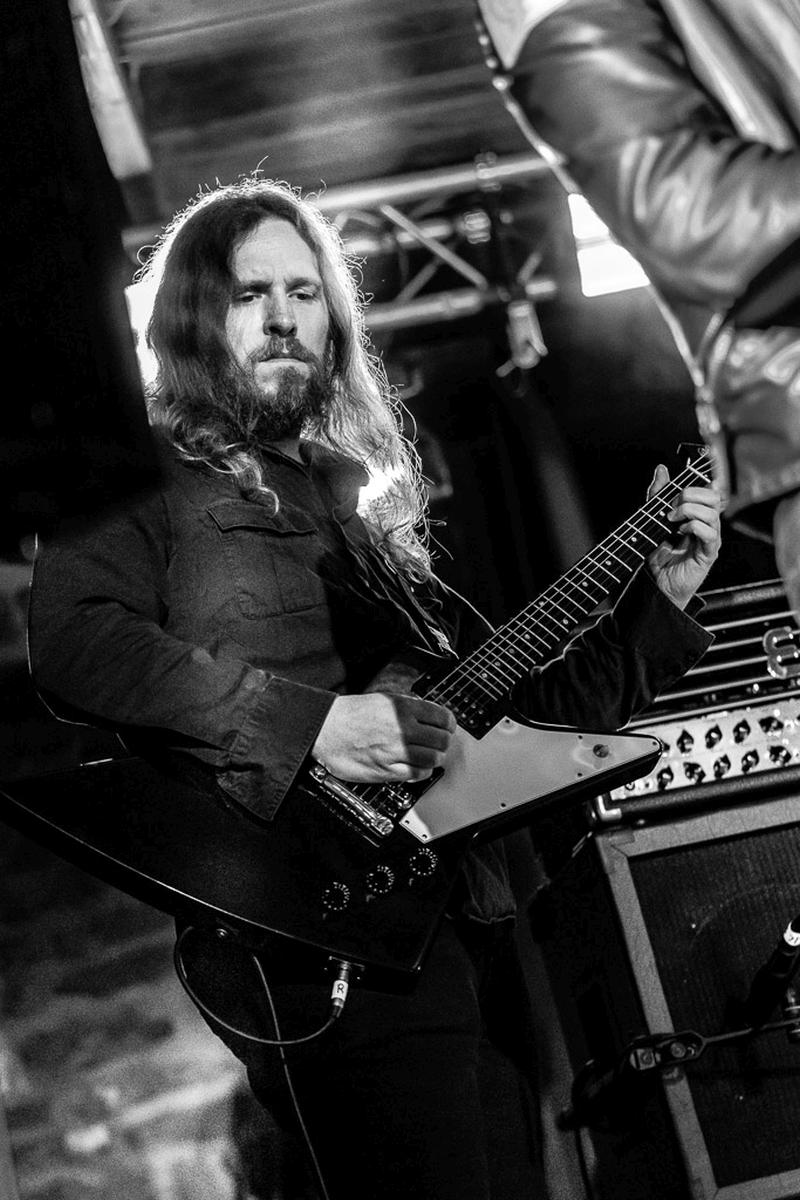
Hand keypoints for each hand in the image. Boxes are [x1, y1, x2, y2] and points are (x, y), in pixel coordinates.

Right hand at [311, 692, 456, 783]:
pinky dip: (422, 772)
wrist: (325, 729)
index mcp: (401, 708)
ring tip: (431, 756)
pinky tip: (419, 767)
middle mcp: (401, 729)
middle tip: (439, 742)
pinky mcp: (385, 770)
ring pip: (433, 758)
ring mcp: (394, 751)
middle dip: (444, 742)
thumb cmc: (350, 714)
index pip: (442, 717)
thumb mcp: (383, 700)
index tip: (447, 727)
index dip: (449, 723)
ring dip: (435, 758)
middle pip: (441, 739)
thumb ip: (408, 707)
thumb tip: (430, 716)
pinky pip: (416, 774)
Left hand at [646, 463, 721, 608]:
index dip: (697, 483)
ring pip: (713, 512)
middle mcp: (708, 524)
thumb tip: (661, 469)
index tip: (677, 488)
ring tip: (673, 520)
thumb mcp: (653, 519)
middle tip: (672, 506)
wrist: (658, 583)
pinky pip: (710, 534)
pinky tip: (682, 532)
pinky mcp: (708, 553)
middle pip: (715, 496)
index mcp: (699, 514)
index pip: (710, 488)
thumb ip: (657, 495)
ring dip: (689, 511)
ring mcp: (710, 538)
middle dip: (691, 494)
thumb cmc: (660, 555)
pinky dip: (694, 528)